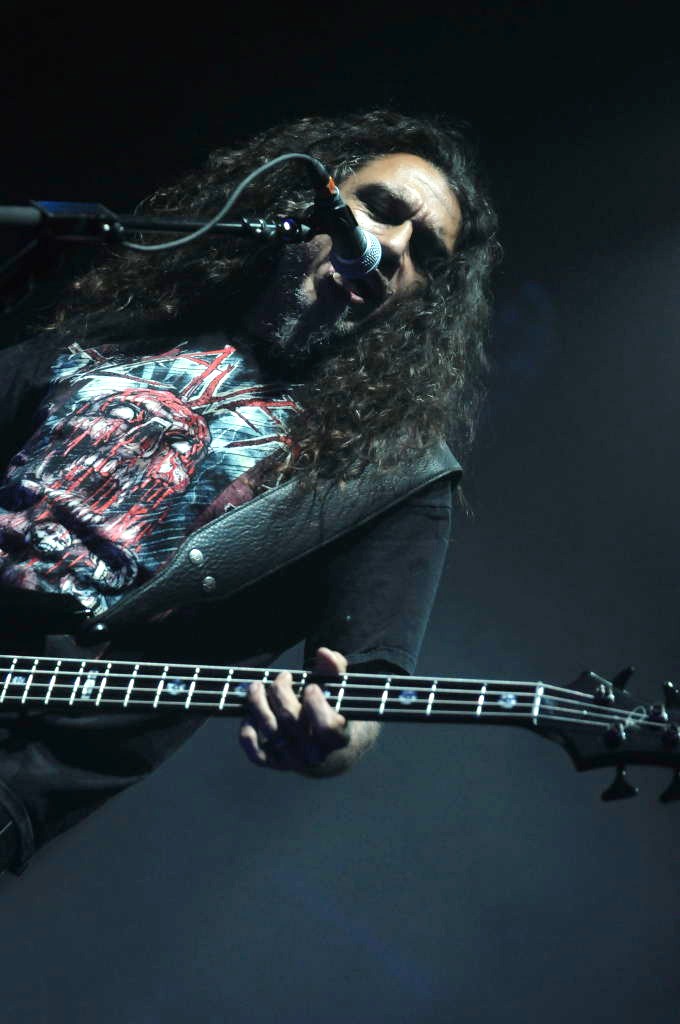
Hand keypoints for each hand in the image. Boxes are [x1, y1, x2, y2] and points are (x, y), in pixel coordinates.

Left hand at [239, 647, 351, 774]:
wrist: (327, 749)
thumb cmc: (332, 712)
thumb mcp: (339, 690)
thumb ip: (335, 669)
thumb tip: (324, 653)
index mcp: (338, 738)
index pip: (327, 727)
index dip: (317, 705)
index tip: (311, 687)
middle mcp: (316, 755)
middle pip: (291, 722)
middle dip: (282, 693)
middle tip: (283, 677)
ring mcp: (294, 761)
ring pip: (271, 732)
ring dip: (259, 704)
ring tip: (258, 686)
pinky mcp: (275, 763)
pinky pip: (255, 753)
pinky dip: (248, 733)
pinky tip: (249, 714)